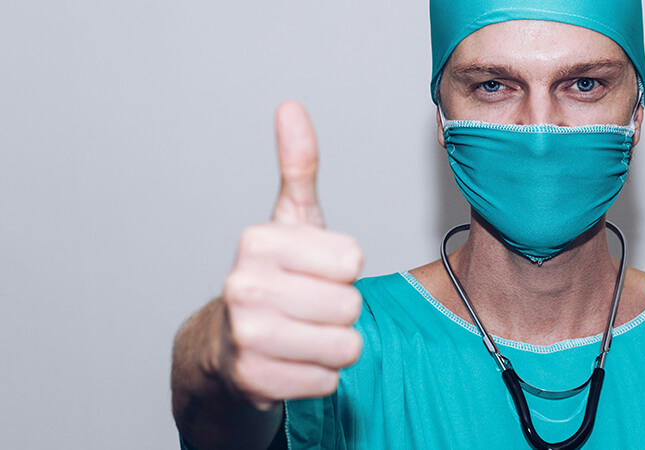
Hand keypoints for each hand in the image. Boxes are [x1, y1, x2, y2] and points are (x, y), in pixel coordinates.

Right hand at [218, 101, 363, 409]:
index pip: (352, 259)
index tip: (314, 272)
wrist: (226, 348)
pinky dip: (319, 375)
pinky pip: (329, 379)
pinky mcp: (254, 381)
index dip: (342, 270)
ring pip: (345, 346)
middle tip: (308, 308)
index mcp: (257, 242)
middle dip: (340, 311)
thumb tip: (291, 108)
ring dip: (333, 345)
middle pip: (351, 305)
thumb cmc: (273, 280)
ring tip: (303, 335)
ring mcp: (246, 336)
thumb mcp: (290, 222)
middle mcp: (243, 286)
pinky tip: (293, 362)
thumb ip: (298, 167)